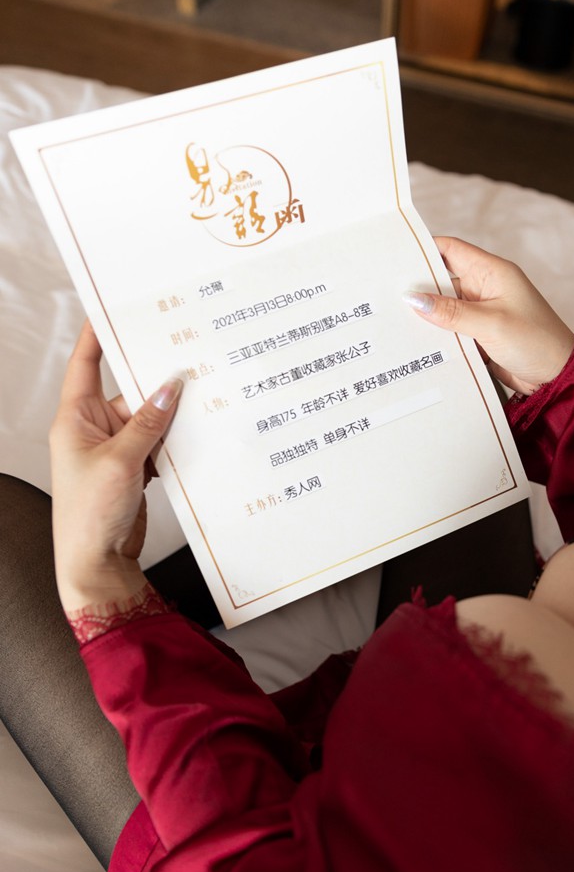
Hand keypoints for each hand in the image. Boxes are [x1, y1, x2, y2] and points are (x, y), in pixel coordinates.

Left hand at [49, 322, 181, 612]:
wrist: (97, 562)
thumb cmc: (90, 515)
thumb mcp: (121, 462)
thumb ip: (148, 422)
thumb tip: (171, 387)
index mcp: (74, 419)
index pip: (85, 364)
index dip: (98, 335)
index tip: (117, 309)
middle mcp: (92, 430)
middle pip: (128, 391)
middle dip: (154, 381)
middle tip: (186, 357)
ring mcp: (114, 450)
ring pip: (148, 419)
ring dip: (170, 416)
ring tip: (201, 398)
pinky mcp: (133, 469)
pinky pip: (157, 443)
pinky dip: (174, 440)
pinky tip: (196, 435)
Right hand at [402, 236, 573, 394]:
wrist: (557, 377)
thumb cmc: (536, 342)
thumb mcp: (490, 324)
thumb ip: (451, 312)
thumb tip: (414, 299)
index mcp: (492, 273)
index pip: (451, 250)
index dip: (424, 249)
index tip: (395, 255)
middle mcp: (486, 289)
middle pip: (443, 280)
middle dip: (419, 287)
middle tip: (386, 294)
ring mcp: (482, 313)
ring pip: (444, 308)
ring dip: (426, 316)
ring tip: (393, 320)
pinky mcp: (480, 336)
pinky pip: (452, 330)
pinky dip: (437, 335)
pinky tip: (416, 341)